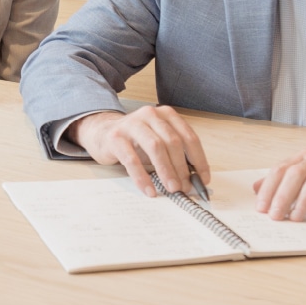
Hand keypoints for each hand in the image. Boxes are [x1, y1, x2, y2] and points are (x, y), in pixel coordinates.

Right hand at [69, 106, 209, 196]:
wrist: (102, 133)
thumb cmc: (135, 141)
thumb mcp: (157, 141)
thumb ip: (175, 154)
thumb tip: (193, 179)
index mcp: (166, 114)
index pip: (189, 137)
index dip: (199, 160)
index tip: (202, 179)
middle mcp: (150, 115)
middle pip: (173, 142)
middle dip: (182, 168)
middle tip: (186, 187)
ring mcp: (132, 124)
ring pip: (155, 147)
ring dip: (166, 170)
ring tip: (172, 189)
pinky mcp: (116, 137)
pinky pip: (132, 160)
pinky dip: (143, 177)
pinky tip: (149, 190)